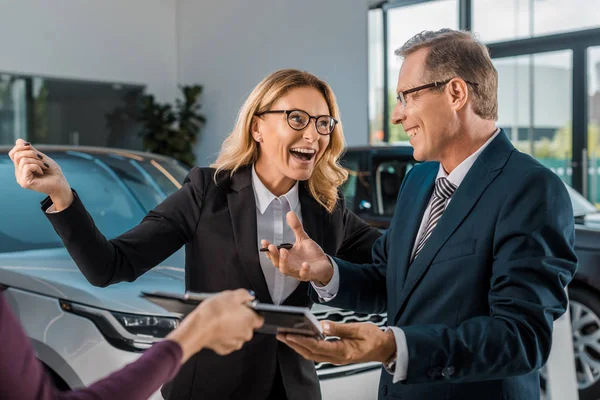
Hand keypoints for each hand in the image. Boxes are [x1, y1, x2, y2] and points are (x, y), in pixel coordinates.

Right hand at [8, 139, 72, 209]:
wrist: (61, 184)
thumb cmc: (53, 172)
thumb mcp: (41, 158)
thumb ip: (30, 151)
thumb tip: (18, 140)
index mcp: (21, 167)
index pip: (13, 153)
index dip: (20, 146)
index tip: (30, 145)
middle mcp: (19, 173)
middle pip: (16, 155)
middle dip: (31, 153)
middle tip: (42, 159)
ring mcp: (20, 178)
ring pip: (23, 160)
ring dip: (37, 161)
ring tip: (44, 167)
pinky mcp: (24, 182)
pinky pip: (27, 167)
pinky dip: (37, 166)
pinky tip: (42, 172)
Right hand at [167, 289, 263, 362]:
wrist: (198, 326)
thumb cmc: (214, 312)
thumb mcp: (231, 295)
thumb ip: (245, 294)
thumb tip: (249, 295)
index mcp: (250, 320)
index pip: (259, 318)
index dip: (252, 312)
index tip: (245, 309)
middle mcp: (245, 334)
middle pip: (248, 327)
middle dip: (241, 321)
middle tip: (230, 312)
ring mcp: (235, 343)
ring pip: (237, 335)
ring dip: (232, 329)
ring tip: (221, 320)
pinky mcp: (225, 349)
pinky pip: (227, 342)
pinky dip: (223, 337)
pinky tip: (217, 329)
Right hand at [261, 211, 333, 284]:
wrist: (324, 264)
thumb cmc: (311, 254)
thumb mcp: (303, 239)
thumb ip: (296, 227)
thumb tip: (289, 212)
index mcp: (286, 257)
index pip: (274, 254)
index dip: (268, 249)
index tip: (264, 242)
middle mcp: (290, 265)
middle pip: (277, 262)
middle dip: (273, 255)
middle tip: (272, 246)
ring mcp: (298, 271)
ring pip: (286, 270)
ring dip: (284, 262)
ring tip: (284, 251)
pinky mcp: (308, 275)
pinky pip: (303, 275)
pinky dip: (303, 270)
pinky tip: (304, 264)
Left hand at [277, 321, 395, 364]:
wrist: (385, 348)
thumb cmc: (374, 338)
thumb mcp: (358, 329)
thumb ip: (339, 328)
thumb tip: (322, 325)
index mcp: (342, 351)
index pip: (317, 346)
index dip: (301, 340)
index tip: (290, 334)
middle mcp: (337, 357)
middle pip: (310, 353)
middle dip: (294, 344)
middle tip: (281, 334)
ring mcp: (336, 358)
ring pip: (312, 354)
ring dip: (298, 346)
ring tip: (286, 336)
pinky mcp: (336, 355)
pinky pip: (318, 353)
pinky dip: (307, 347)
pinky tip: (302, 339)